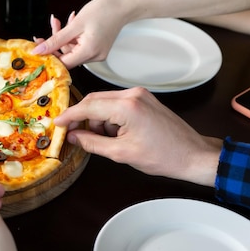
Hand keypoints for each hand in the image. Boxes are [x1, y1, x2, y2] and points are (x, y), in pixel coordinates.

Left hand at [31, 0, 128, 68]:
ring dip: (63, 37)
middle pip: (66, 56)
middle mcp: (94, 56)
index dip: (49, 57)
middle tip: (48, 30)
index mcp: (88, 52)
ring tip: (61, 21)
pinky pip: (79, 45)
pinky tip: (72, 23)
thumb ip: (56, 40)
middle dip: (55, 42)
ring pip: (72, 49)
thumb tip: (39, 50)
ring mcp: (96, 53)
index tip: (38, 48)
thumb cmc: (104, 11)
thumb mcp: (75, 24)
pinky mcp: (97, 48)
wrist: (124, 5)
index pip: (63, 63)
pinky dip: (73, 36)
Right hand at [54, 87, 221, 185]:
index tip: (57, 124)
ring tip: (107, 141)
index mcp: (127, 107)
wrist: (192, 154)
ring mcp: (139, 95)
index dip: (69, 116)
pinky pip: (116, 104)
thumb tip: (73, 137)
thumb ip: (92, 143)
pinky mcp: (143, 99)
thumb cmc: (162, 156)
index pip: (88, 107)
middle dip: (83, 118)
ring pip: (104, 102)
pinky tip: (115, 134)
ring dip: (98, 120)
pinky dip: (109, 118)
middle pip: (94, 100)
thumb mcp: (121, 153)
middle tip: (75, 135)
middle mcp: (132, 94)